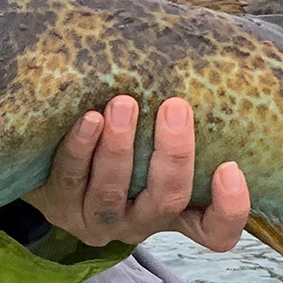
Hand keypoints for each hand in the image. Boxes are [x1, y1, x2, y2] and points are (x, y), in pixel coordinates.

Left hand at [24, 95, 250, 250]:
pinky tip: (89, 119)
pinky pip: (70, 179)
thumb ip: (178, 118)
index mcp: (176, 212)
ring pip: (112, 195)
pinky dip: (80, 148)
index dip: (230, 209)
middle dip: (172, 156)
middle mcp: (140, 223)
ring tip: (123, 105)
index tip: (230, 167)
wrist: (51, 168)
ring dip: (119, 149)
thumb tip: (199, 51)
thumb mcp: (155, 141)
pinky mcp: (60, 208)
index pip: (216, 231)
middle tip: (175, 108)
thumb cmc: (121, 145)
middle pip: (166, 202)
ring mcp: (98, 220)